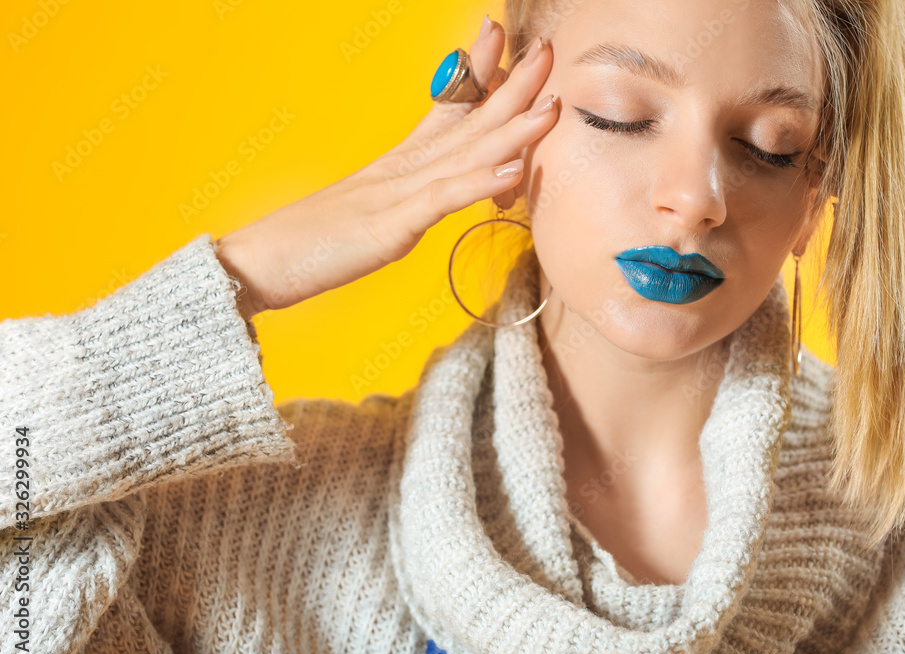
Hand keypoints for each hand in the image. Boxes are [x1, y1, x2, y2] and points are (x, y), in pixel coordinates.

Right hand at [214, 18, 557, 319]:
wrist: (255, 264)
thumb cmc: (306, 246)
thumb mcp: (365, 217)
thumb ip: (399, 203)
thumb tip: (425, 198)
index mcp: (396, 166)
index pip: (446, 112)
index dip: (478, 75)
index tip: (498, 37)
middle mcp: (400, 170)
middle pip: (466, 123)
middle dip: (511, 86)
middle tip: (545, 50)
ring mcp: (395, 194)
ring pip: (463, 154)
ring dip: (511, 127)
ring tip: (550, 102)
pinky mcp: (389, 227)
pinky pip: (441, 200)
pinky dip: (478, 182)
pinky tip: (512, 166)